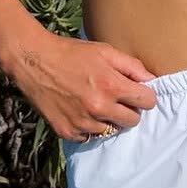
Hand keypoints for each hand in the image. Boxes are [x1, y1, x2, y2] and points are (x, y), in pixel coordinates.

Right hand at [5, 33, 158, 141]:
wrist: (34, 61)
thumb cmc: (72, 53)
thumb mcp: (105, 51)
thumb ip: (132, 67)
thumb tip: (152, 80)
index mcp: (112, 86)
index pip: (148, 102)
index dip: (144, 95)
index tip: (137, 91)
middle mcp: (99, 108)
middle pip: (133, 121)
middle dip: (129, 109)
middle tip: (116, 98)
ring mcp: (83, 123)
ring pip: (112, 130)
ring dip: (108, 119)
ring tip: (95, 102)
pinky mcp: (67, 132)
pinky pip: (90, 136)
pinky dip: (89, 126)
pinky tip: (81, 110)